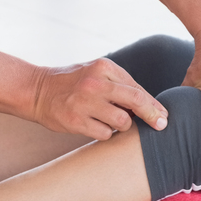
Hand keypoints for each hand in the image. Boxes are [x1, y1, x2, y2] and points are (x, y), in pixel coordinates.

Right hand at [31, 58, 167, 139]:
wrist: (36, 90)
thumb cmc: (72, 82)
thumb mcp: (95, 72)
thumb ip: (119, 84)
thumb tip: (150, 105)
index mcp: (103, 67)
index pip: (136, 88)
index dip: (153, 104)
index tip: (164, 115)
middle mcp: (95, 83)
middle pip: (135, 101)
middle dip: (152, 115)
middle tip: (161, 125)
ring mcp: (84, 102)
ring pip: (122, 122)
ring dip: (122, 125)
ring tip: (110, 120)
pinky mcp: (75, 121)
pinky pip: (105, 134)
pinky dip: (106, 133)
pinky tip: (96, 126)